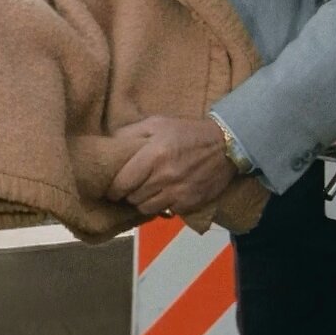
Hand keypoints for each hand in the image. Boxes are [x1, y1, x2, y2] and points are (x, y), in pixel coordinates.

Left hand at [106, 115, 234, 216]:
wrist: (226, 145)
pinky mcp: (189, 203)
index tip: (113, 188)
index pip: (122, 183)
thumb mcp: (158, 123)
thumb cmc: (187, 132)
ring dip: (144, 202)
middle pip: (133, 197)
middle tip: (132, 187)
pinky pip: (166, 211)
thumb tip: (109, 144)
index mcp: (153, 155)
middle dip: (129, 194)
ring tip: (147, 192)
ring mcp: (178, 192)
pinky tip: (165, 194)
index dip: (114, 189)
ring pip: (147, 208)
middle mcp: (164, 176)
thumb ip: (131, 132)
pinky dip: (163, 205)